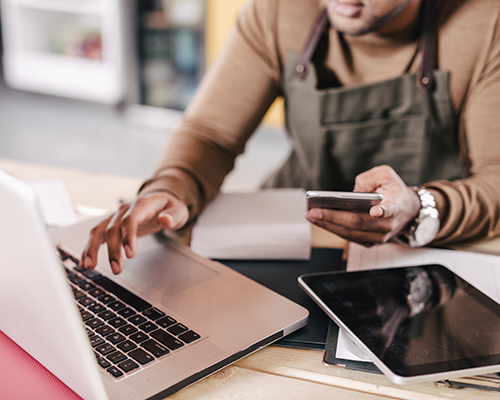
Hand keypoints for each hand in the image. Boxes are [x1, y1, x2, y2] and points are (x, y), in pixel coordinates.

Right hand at [80, 191, 188, 273]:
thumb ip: (173, 216)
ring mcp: (115, 216)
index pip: (131, 220)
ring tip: (89, 266)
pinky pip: (97, 235)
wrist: (159, 199)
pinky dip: (89, 248)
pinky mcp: (111, 224)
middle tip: (117, 269)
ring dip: (92, 249)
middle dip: (113, 250)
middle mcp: (124, 209)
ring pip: (99, 231)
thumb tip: (165, 220)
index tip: (129, 254)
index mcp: (140, 205)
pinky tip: (85, 263)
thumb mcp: (179, 210)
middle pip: (113, 229)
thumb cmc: (169, 206)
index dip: (128, 236)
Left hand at [305, 165, 420, 245]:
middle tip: (313, 212)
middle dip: (332, 217)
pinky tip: (318, 220)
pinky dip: (332, 228)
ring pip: (350, 233)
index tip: (376, 211)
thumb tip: (353, 192)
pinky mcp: (369, 242)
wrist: (407, 211)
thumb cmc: (393, 191)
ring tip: (310, 215)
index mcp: (395, 205)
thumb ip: (369, 178)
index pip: (390, 209)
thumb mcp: (385, 174)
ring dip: (328, 225)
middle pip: (358, 223)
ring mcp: (378, 237)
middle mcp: (387, 224)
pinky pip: (348, 237)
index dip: (383, 211)